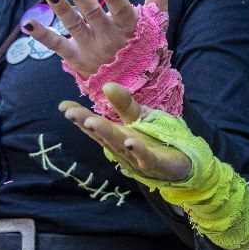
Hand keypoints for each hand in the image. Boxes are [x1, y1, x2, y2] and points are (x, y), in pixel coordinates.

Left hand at [24, 0, 176, 78]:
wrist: (134, 87)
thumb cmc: (145, 46)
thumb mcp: (155, 19)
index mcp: (130, 28)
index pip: (123, 12)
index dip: (114, 0)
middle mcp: (109, 39)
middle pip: (94, 16)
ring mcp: (90, 49)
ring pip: (75, 26)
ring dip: (62, 10)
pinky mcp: (75, 58)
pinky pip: (56, 45)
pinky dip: (41, 35)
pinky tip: (27, 23)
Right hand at [60, 83, 190, 181]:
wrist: (185, 161)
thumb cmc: (157, 139)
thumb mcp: (141, 117)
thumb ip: (125, 104)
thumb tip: (107, 85)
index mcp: (118, 135)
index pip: (95, 126)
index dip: (79, 117)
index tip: (63, 106)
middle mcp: (123, 148)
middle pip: (103, 136)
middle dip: (87, 124)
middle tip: (71, 113)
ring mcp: (137, 159)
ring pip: (120, 146)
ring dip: (106, 134)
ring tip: (92, 121)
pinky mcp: (156, 165)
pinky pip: (145, 158)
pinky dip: (137, 151)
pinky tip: (130, 142)